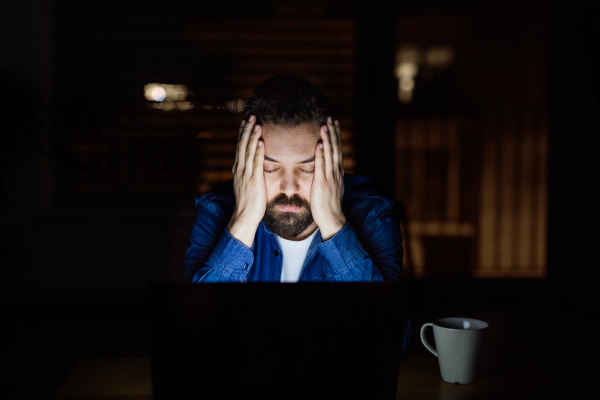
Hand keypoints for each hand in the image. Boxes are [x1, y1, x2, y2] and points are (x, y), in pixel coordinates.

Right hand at [227, 115, 266, 247]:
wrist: (245, 217)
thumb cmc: (249, 203)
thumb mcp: (248, 184)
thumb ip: (250, 173)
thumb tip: (254, 165)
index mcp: (239, 169)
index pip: (240, 147)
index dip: (243, 133)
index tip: (246, 120)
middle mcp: (240, 169)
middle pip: (242, 145)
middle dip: (246, 129)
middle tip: (251, 115)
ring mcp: (246, 175)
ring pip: (248, 151)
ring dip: (252, 136)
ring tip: (256, 123)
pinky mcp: (253, 181)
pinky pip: (255, 163)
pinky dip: (257, 151)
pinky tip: (260, 141)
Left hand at [311, 117, 346, 240]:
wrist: (332, 220)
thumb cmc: (328, 206)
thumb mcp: (330, 188)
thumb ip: (328, 176)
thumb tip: (325, 169)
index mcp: (337, 173)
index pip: (337, 150)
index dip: (335, 136)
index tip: (333, 123)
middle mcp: (336, 173)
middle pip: (335, 148)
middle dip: (333, 132)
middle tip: (330, 117)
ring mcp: (330, 178)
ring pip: (330, 154)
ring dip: (328, 139)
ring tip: (325, 125)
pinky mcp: (323, 184)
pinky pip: (322, 166)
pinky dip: (322, 154)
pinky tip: (320, 144)